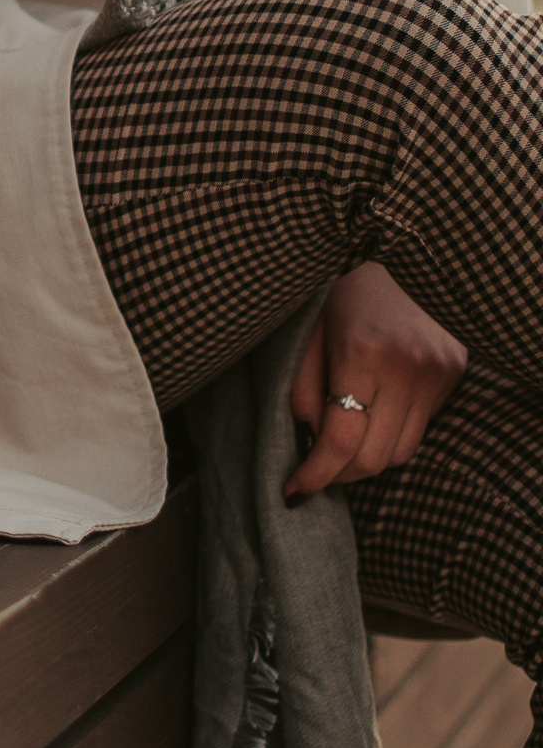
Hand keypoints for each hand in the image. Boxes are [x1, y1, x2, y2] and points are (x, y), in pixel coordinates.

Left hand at [285, 262, 466, 500]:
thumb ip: (305, 392)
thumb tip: (308, 445)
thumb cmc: (344, 293)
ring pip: (401, 453)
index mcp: (362, 354)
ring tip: (340, 445)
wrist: (403, 254)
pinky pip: (420, 431)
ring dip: (366, 461)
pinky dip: (391, 438)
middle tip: (314, 470)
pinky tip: (370, 421)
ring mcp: (438, 374)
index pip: (340, 440)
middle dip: (339, 474)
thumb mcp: (309, 335)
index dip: (315, 475)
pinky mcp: (455, 376)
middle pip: (374, 459)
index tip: (293, 492)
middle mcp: (407, 370)